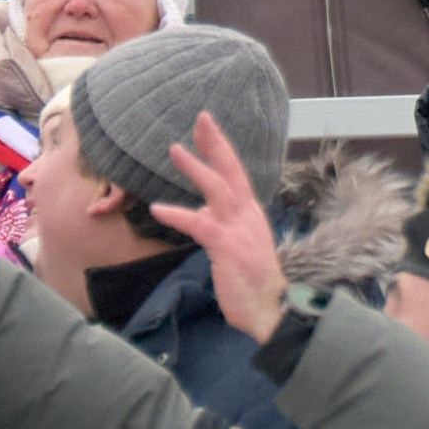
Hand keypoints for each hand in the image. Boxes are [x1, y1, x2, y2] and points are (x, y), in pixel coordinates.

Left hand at [147, 113, 286, 344]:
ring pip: (218, 190)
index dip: (220, 148)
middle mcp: (248, 215)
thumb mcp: (237, 244)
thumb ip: (220, 223)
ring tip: (175, 149)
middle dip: (216, 143)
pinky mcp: (228, 248)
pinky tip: (158, 209)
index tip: (206, 126)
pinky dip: (177, 214)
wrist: (270, 311)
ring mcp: (239, 230)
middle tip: (201, 117)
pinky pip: (199, 225)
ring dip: (196, 168)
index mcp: (250, 213)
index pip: (236, 173)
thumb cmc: (251, 280)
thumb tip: (199, 211)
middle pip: (233, 171)